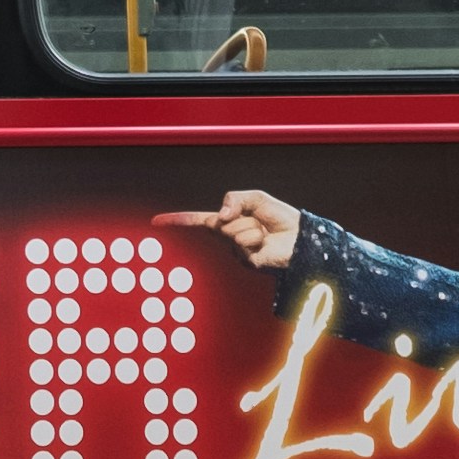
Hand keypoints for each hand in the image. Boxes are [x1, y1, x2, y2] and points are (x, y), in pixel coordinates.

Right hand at [186, 189, 302, 268]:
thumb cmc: (281, 218)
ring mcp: (236, 250)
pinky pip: (244, 242)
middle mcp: (229, 237)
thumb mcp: (256, 198)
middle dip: (240, 216)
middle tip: (259, 221)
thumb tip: (220, 217)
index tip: (157, 222)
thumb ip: (234, 199)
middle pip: (220, 222)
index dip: (177, 220)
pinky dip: (257, 237)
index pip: (198, 220)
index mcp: (228, 222)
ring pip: (233, 231)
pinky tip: (266, 243)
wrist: (300, 236)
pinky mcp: (245, 260)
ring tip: (265, 233)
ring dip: (252, 227)